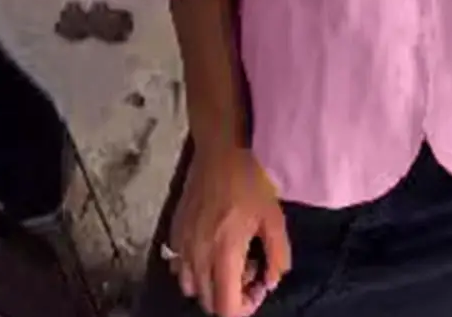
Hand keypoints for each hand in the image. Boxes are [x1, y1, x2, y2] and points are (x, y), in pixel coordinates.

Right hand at [167, 144, 291, 316]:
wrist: (220, 149)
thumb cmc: (250, 180)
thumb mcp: (273, 217)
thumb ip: (277, 255)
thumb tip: (270, 280)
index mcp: (224, 253)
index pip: (225, 308)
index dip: (243, 308)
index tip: (257, 289)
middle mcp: (198, 255)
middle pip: (207, 301)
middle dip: (230, 296)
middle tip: (250, 270)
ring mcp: (182, 244)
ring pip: (190, 287)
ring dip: (211, 284)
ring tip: (230, 259)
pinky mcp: (174, 232)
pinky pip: (179, 267)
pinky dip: (195, 269)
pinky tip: (211, 247)